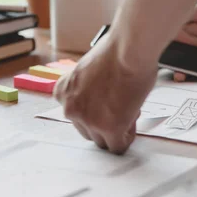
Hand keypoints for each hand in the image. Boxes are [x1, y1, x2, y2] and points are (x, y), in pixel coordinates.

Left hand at [53, 34, 157, 153]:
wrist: (128, 50)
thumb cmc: (116, 51)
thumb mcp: (89, 70)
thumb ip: (89, 89)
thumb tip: (103, 99)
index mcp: (63, 92)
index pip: (76, 115)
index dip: (96, 111)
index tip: (107, 106)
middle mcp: (71, 108)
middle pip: (87, 131)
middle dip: (105, 124)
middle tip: (122, 110)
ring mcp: (89, 120)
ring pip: (103, 141)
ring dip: (117, 131)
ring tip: (130, 112)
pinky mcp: (109, 128)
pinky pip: (118, 147)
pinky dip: (127, 138)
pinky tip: (133, 122)